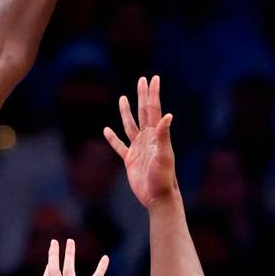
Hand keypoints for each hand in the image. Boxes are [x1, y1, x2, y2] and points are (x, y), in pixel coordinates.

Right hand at [103, 75, 176, 208]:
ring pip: (130, 126)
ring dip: (126, 112)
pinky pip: (119, 146)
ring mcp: (138, 148)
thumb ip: (164, 135)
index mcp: (156, 135)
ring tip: (122, 98)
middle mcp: (148, 139)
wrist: (158, 196)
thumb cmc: (164, 177)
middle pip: (143, 112)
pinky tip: (106, 130)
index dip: (152, 94)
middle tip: (142, 80)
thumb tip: (168, 115)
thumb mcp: (164, 155)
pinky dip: (112, 138)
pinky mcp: (130, 160)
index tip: (152, 79)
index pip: (153, 110)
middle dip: (142, 96)